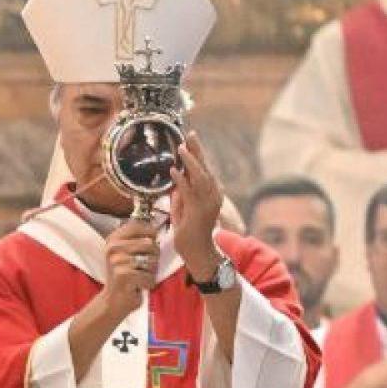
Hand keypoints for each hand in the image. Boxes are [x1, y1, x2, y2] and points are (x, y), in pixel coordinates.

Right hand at [100, 218, 162, 315]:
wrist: (114, 300)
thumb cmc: (125, 276)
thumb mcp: (126, 254)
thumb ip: (138, 239)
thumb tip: (156, 229)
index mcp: (113, 239)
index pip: (138, 226)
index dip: (151, 234)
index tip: (149, 244)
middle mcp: (112, 248)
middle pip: (150, 244)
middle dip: (153, 257)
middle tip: (143, 267)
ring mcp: (117, 261)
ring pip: (152, 260)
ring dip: (151, 272)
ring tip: (139, 277)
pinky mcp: (123, 275)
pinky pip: (149, 275)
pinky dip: (148, 283)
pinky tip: (138, 286)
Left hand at [168, 135, 226, 277]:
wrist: (199, 253)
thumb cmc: (190, 233)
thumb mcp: (183, 209)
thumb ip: (181, 195)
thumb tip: (176, 179)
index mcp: (210, 194)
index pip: (204, 169)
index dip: (197, 154)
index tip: (189, 140)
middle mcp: (212, 196)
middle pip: (205, 168)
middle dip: (197, 150)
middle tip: (189, 134)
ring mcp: (207, 203)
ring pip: (199, 176)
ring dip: (190, 161)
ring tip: (181, 147)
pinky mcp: (199, 211)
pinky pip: (189, 192)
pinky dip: (181, 180)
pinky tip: (174, 170)